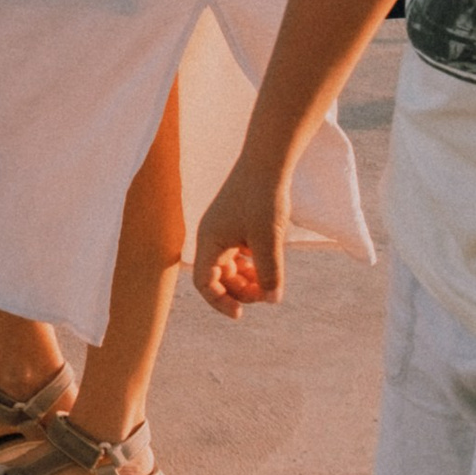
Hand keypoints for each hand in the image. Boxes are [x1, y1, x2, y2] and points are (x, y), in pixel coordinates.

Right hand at [193, 162, 288, 317]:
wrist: (268, 160)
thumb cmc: (264, 198)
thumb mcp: (268, 240)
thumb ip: (270, 272)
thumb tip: (272, 300)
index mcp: (210, 241)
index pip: (203, 283)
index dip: (219, 302)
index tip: (241, 314)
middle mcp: (212, 236)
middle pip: (218, 277)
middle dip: (239, 291)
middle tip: (266, 294)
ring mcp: (224, 228)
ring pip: (230, 265)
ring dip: (247, 279)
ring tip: (269, 281)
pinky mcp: (237, 220)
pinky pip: (239, 252)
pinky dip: (252, 263)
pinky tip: (268, 262)